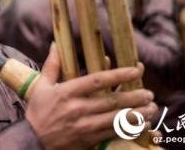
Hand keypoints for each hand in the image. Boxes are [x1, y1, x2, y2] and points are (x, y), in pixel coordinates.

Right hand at [25, 44, 157, 149]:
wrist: (33, 141)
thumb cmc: (37, 112)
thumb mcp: (40, 86)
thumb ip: (52, 65)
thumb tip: (55, 44)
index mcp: (67, 92)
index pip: (97, 81)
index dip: (118, 74)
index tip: (134, 70)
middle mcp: (77, 109)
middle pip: (112, 101)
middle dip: (134, 97)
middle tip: (149, 93)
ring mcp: (84, 126)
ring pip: (116, 119)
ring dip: (137, 114)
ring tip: (152, 108)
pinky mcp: (89, 140)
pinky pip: (113, 134)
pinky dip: (129, 129)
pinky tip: (141, 125)